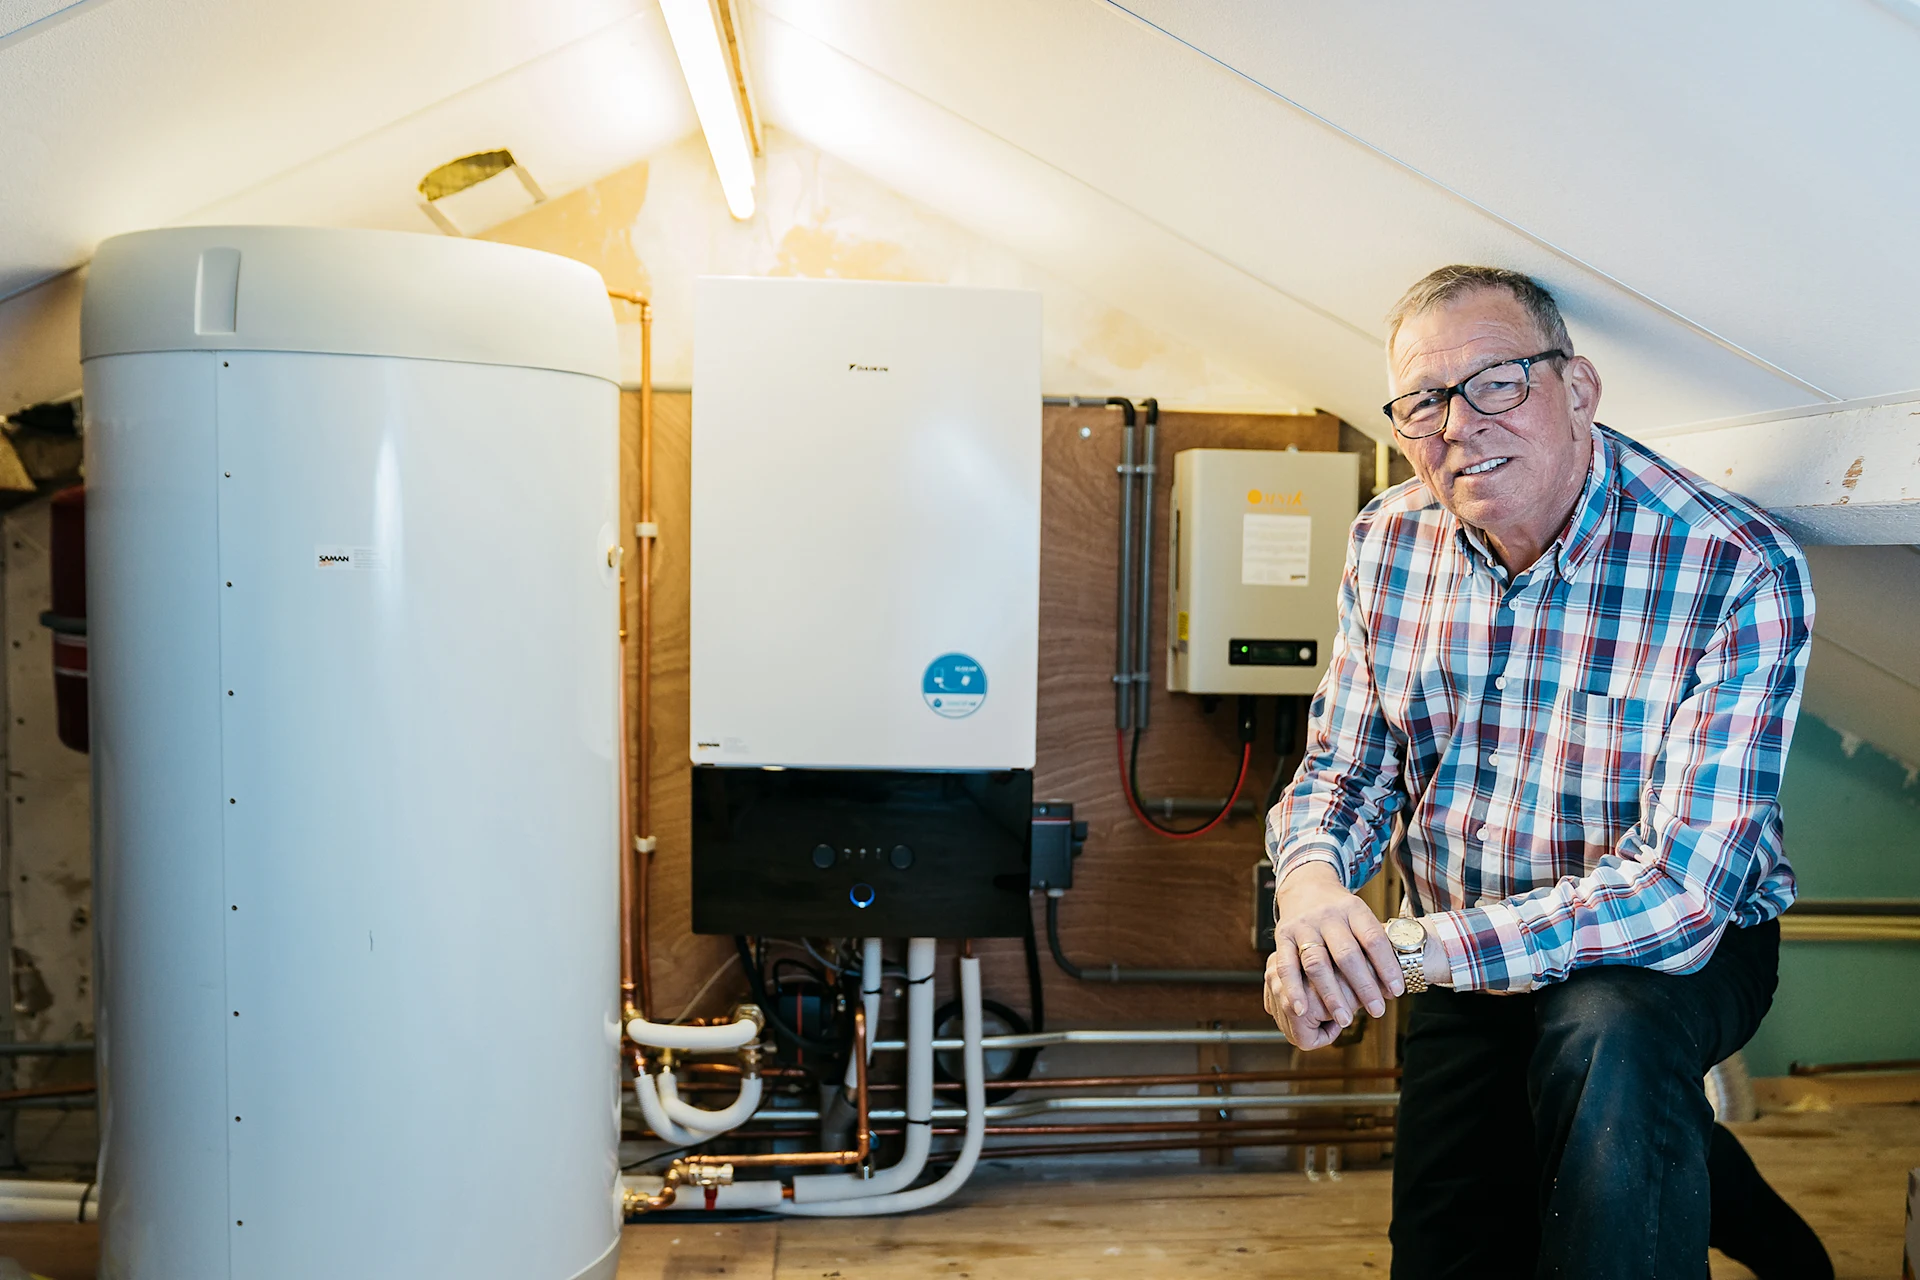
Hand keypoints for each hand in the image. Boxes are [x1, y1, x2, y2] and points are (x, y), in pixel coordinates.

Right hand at [1267, 863, 1401, 1038]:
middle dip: (1364, 986)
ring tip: (1345, 1019)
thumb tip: (1393, 989)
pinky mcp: (1283, 936)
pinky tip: (1302, 1010)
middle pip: (1347, 954)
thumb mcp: (1361, 919)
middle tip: (1378, 1012)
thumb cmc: (1341, 914)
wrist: (1306, 887)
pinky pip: (1287, 966)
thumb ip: (1374, 948)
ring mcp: (1303, 926)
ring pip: (1317, 963)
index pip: (1373, 938)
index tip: (1397, 992)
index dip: (1387, 966)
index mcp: (1353, 909)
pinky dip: (1294, 989)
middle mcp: (1328, 915)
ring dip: (1332, 994)